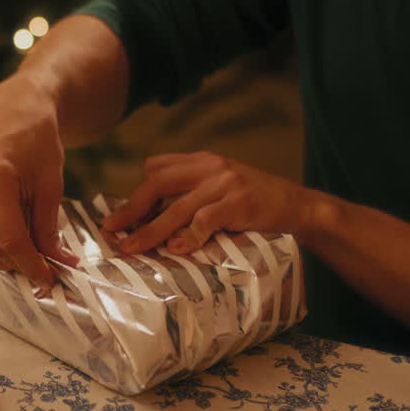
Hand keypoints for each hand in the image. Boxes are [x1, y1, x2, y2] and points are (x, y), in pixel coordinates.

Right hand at [0, 74, 78, 287]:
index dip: (31, 264)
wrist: (15, 107)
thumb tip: (55, 262)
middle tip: (45, 272)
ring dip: (2, 261)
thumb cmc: (39, 139)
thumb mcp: (52, 182)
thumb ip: (48, 225)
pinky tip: (12, 246)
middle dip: (18, 265)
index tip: (50, 278)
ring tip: (30, 261)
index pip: (10, 238)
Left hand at [102, 151, 323, 253]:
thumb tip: (152, 215)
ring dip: (151, 230)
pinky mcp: (239, 203)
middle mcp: (211, 166)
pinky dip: (188, 235)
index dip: (136, 192)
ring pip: (176, 207)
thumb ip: (192, 191)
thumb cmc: (255, 202)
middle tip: (111, 230)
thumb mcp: (222, 185)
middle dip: (132, 208)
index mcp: (202, 160)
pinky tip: (176, 249)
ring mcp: (225, 183)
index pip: (157, 168)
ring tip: (132, 247)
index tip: (120, 216)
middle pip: (158, 183)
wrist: (298, 206)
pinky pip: (205, 219)